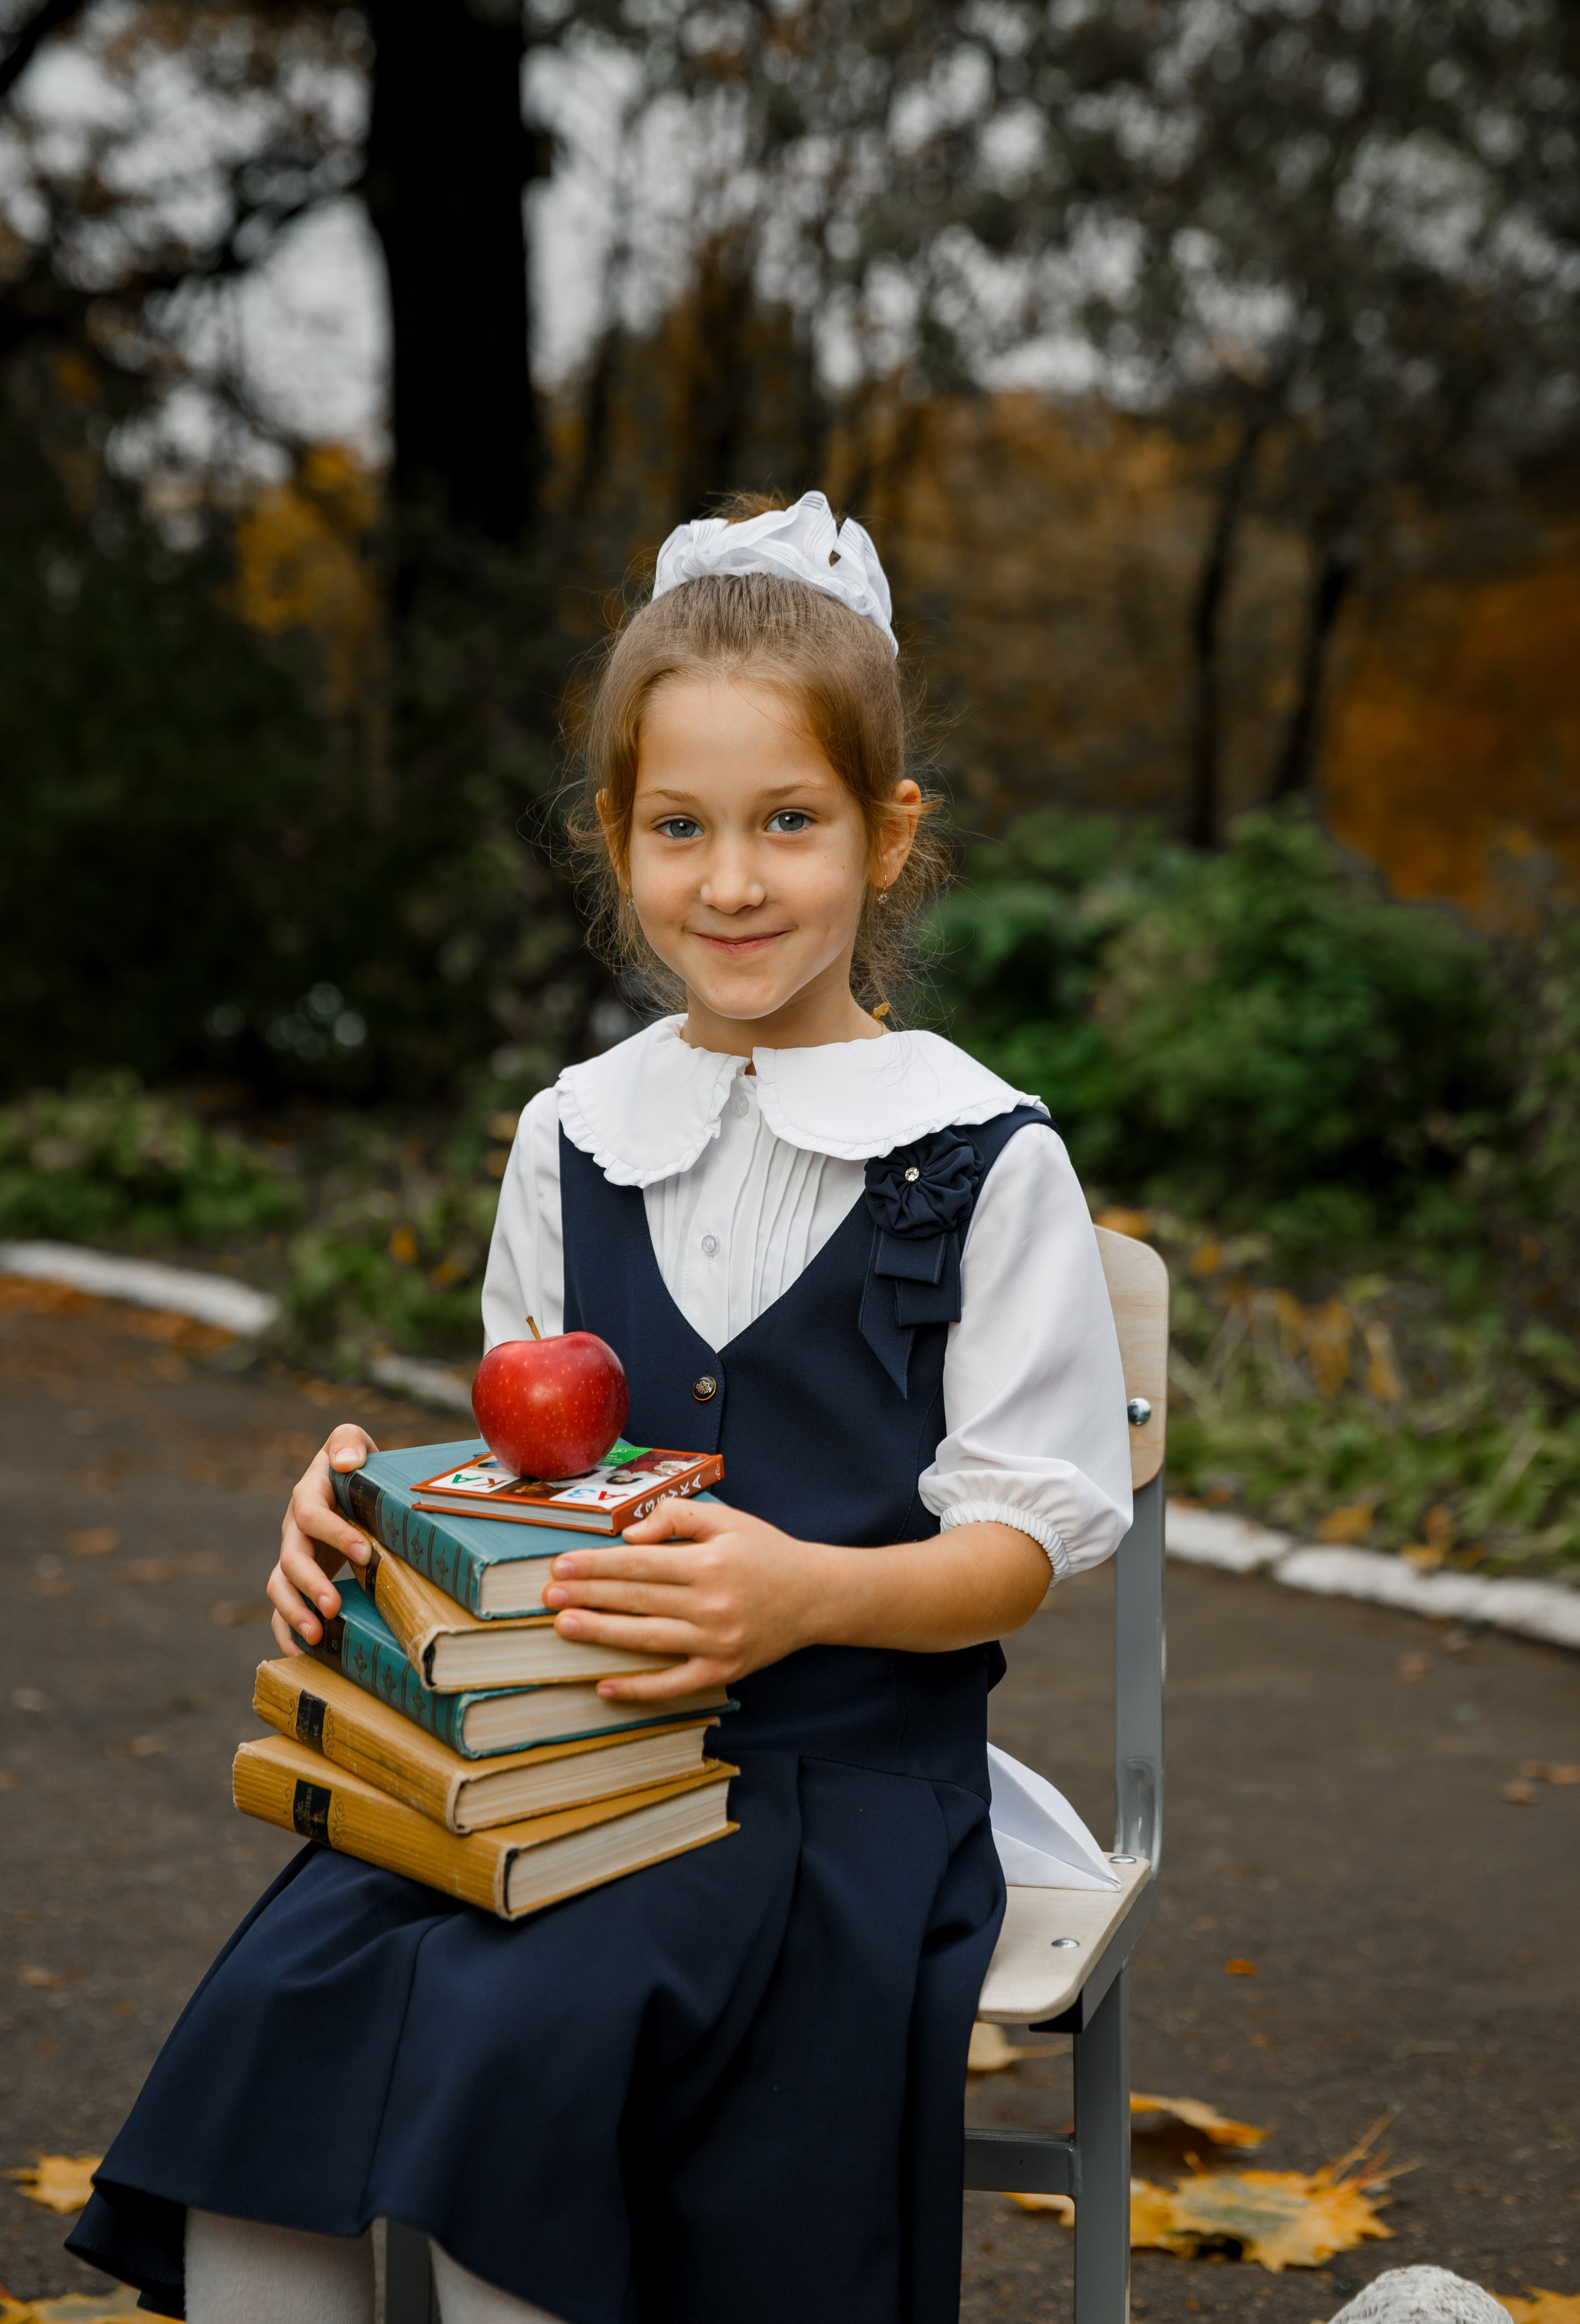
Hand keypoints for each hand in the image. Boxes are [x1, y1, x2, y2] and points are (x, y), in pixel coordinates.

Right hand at [266, 1424, 378, 1655]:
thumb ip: (348, 1441)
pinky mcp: (296, 1581)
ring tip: (316, 1637)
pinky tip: (300, 1656)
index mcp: (309, 1495)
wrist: (352, 1488)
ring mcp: (292, 1556)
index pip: (313, 1514)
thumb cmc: (357, 1467)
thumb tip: (345, 1461)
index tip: (365, 1552)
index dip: (336, 1533)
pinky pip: (280, 1609)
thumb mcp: (352, 1443)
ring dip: (294, 1612)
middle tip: (333, 1606)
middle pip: (292, 1558)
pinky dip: (285, 1633)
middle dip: (311, 1584)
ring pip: (280, 1586)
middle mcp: (295, 1528)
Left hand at [541, 1497, 827, 1702]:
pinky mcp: (723, 1672)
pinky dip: (639, 1689)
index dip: (597, 1565)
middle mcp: (712, 1604)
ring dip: (601, 1632)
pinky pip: (674, 1685)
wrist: (817, 1595)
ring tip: (563, 1625)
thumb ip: (677, 1518)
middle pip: (636, 1599)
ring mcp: (717, 1643)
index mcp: (710, 1563)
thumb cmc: (766, 1552)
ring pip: (647, 1639)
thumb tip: (630, 1539)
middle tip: (547, 1594)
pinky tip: (605, 1686)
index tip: (562, 1564)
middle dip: (588, 1595)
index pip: (639, 1564)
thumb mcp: (727, 1520)